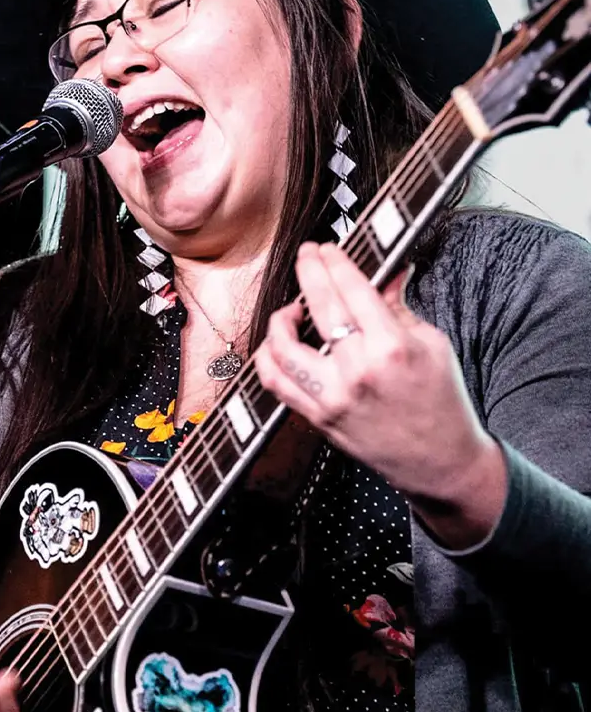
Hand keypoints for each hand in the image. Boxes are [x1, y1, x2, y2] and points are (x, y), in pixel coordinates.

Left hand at [255, 242, 505, 546]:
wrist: (441, 463)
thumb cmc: (442, 403)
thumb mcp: (433, 345)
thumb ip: (399, 306)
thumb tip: (386, 270)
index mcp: (392, 347)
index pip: (352, 289)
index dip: (334, 262)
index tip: (327, 248)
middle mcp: (357, 371)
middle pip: (319, 306)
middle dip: (309, 271)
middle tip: (307, 256)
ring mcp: (332, 396)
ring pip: (283, 347)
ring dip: (280, 318)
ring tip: (292, 308)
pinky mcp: (318, 417)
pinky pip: (276, 382)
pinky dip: (269, 357)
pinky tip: (278, 343)